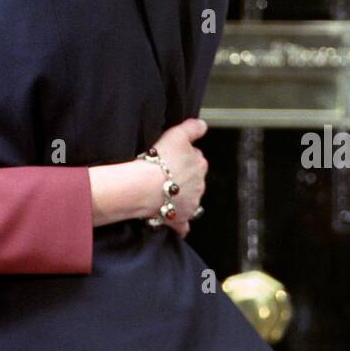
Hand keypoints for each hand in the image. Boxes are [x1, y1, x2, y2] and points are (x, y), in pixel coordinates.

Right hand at [150, 118, 208, 237]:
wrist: (146, 187)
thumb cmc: (159, 160)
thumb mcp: (177, 134)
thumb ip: (192, 128)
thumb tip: (203, 125)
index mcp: (200, 164)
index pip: (196, 158)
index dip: (183, 157)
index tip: (171, 157)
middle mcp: (199, 185)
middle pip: (193, 179)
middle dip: (183, 177)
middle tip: (165, 174)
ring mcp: (190, 203)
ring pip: (189, 199)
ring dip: (181, 197)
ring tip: (164, 193)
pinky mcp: (180, 218)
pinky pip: (182, 224)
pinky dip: (180, 225)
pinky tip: (175, 223)